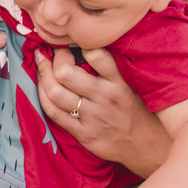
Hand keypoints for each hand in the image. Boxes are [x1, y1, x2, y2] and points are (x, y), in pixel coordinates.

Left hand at [35, 46, 159, 163]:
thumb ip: (110, 69)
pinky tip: (42, 86)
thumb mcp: (130, 85)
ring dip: (44, 76)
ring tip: (42, 65)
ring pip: (56, 93)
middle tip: (54, 53)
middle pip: (66, 74)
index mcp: (118, 83)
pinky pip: (54, 113)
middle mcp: (104, 98)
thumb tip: (84, 46)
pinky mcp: (83, 133)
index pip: (96, 55)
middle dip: (55, 59)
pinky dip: (43, 96)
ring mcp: (92, 117)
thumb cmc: (136, 110)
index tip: (72, 41)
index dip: (78, 44)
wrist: (146, 146)